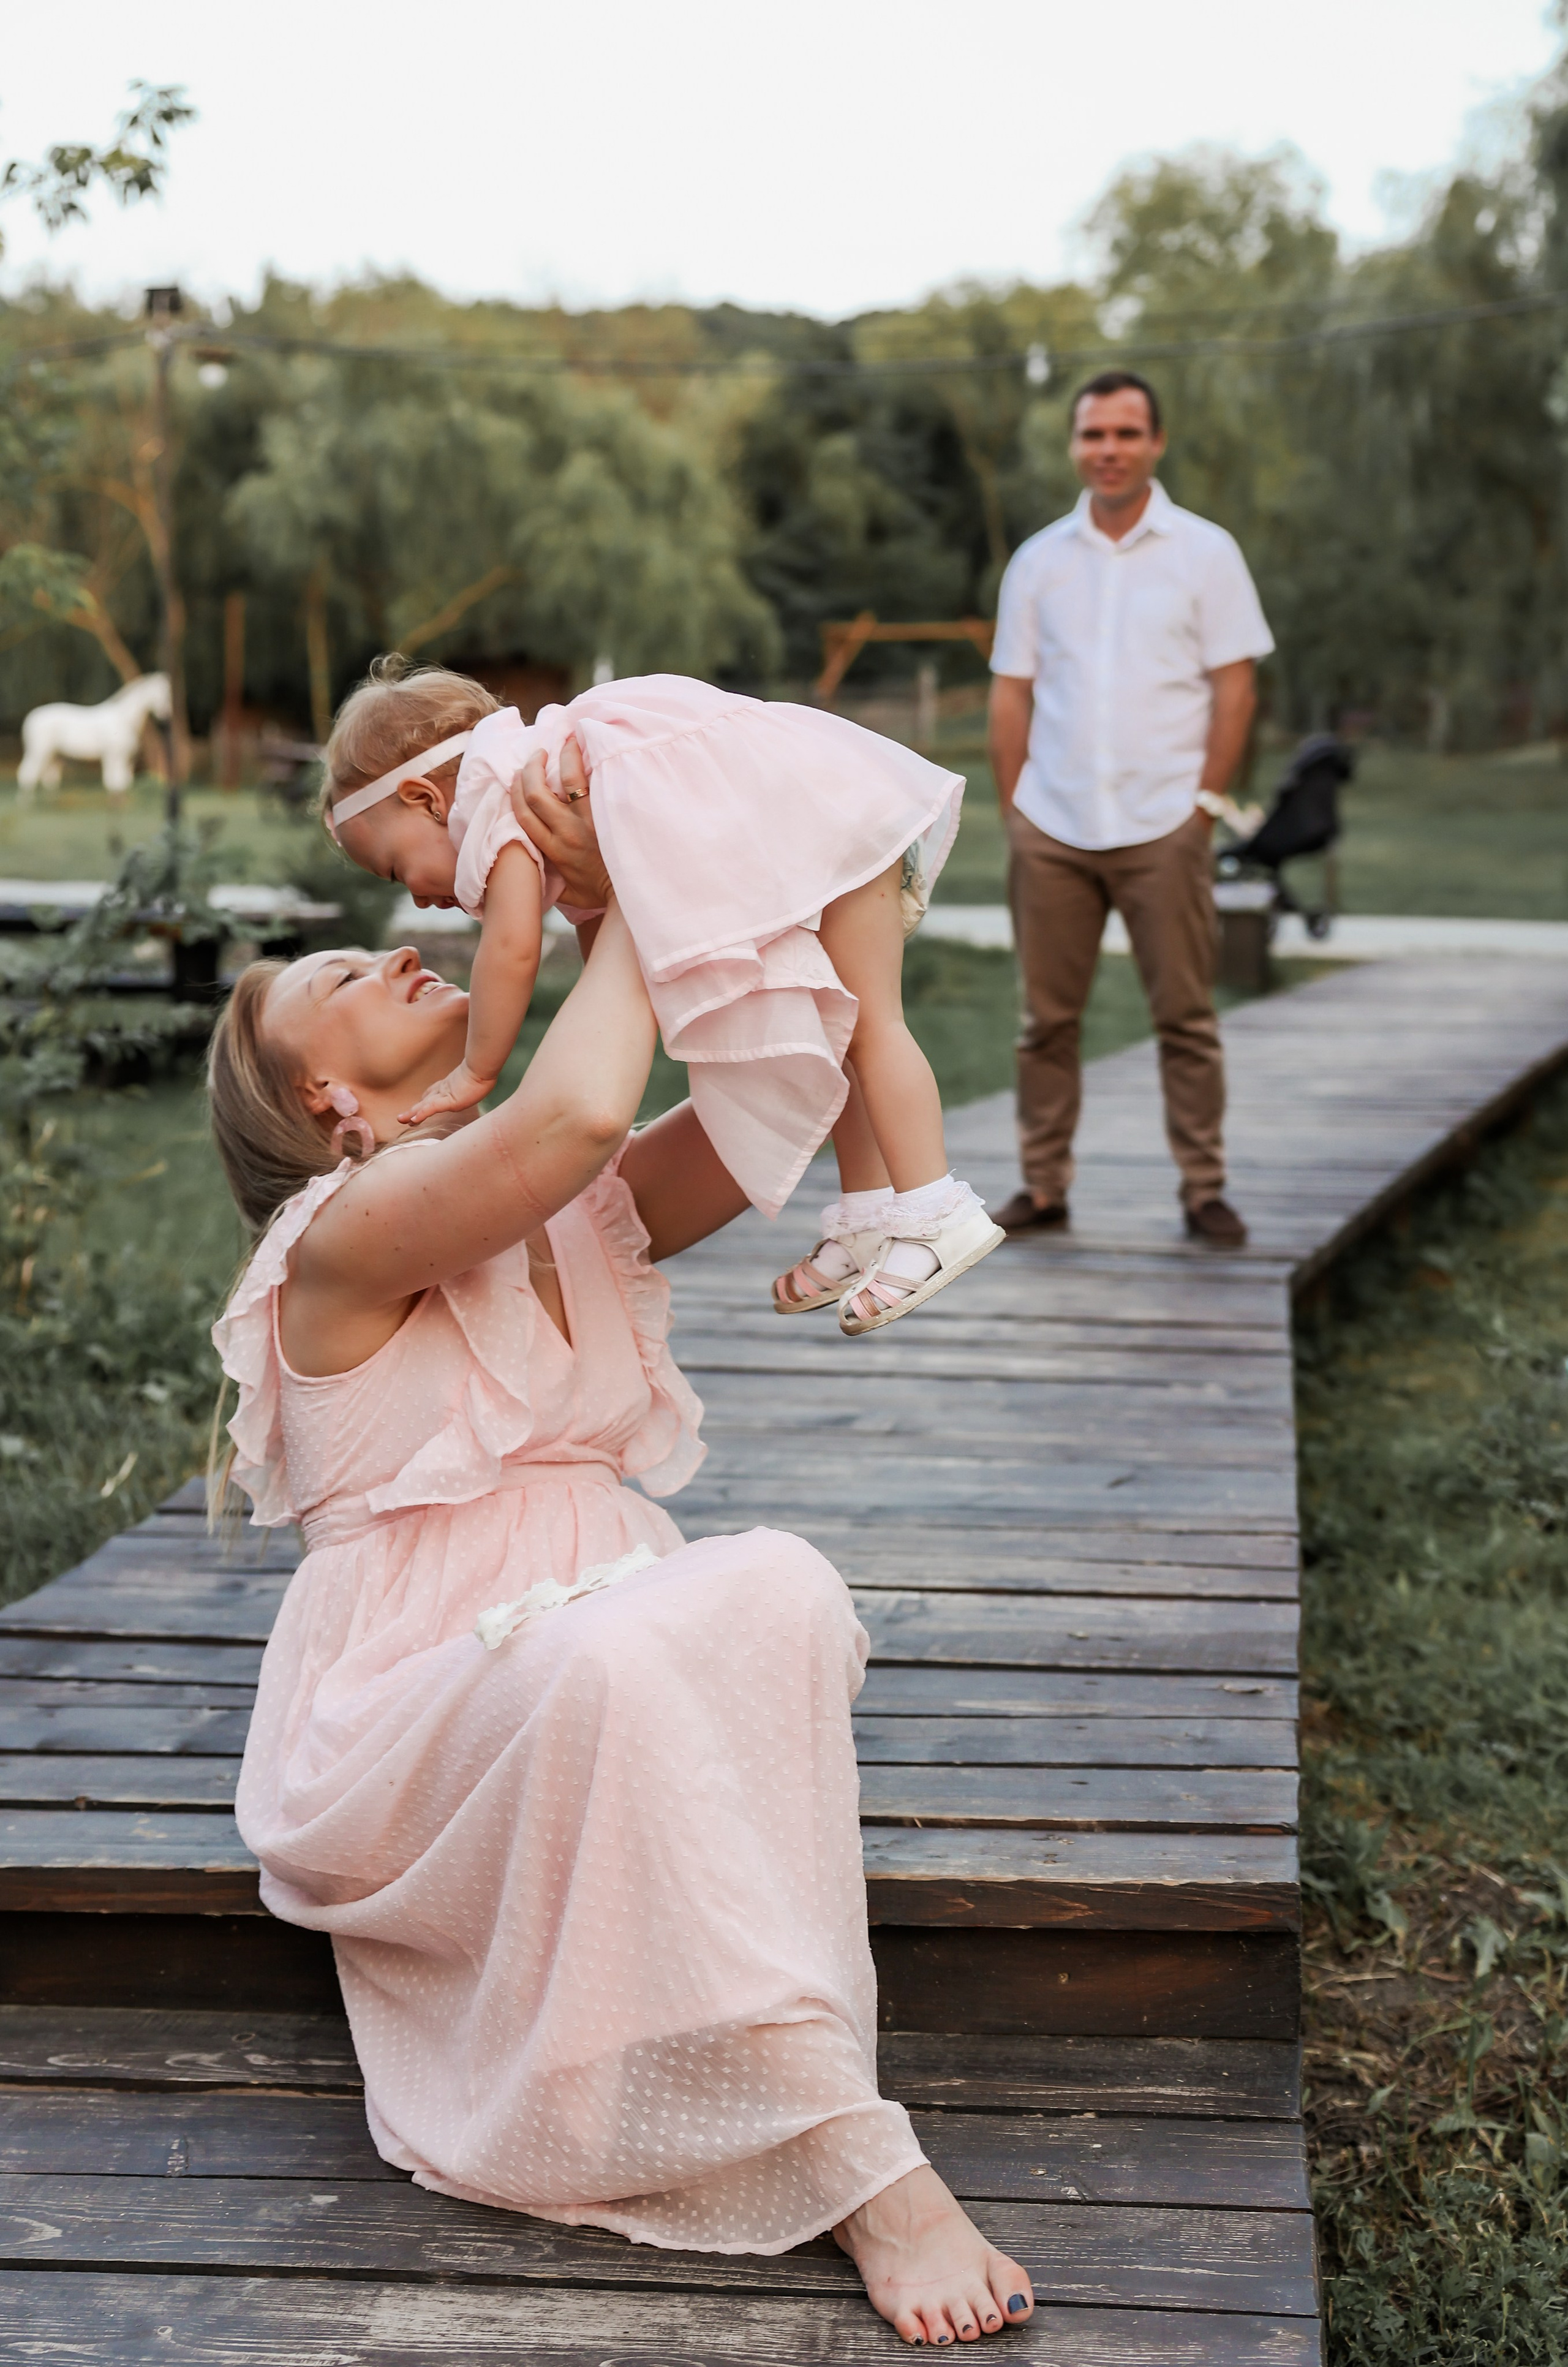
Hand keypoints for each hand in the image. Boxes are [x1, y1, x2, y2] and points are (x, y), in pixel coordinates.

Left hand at [399, 1061, 497, 1127]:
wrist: (484, 1068)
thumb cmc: (485, 1070)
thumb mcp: (478, 1078)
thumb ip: (475, 1080)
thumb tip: (483, 1075)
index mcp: (451, 1085)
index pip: (435, 1093)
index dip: (426, 1100)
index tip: (419, 1105)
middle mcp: (445, 1090)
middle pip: (426, 1101)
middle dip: (414, 1109)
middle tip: (402, 1117)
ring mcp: (445, 1095)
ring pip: (425, 1106)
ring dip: (412, 1114)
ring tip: (400, 1119)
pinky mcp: (447, 1100)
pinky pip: (431, 1109)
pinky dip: (422, 1114)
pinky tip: (413, 1120)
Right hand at [511, 735, 611, 908]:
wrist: (633, 892)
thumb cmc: (600, 894)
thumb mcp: (567, 895)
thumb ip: (547, 880)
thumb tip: (532, 868)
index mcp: (553, 850)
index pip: (524, 814)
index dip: (515, 791)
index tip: (515, 777)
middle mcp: (567, 832)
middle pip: (537, 793)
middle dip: (530, 769)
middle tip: (536, 755)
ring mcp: (590, 820)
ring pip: (568, 779)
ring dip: (563, 756)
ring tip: (565, 742)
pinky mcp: (610, 812)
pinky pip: (596, 781)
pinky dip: (589, 762)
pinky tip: (588, 748)